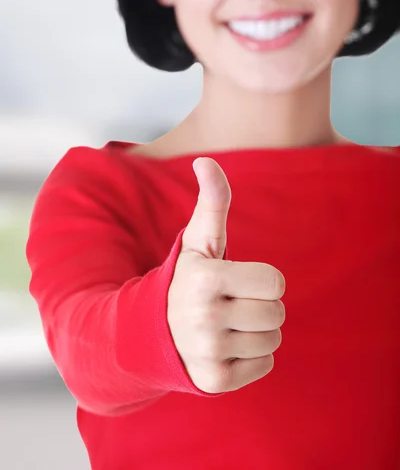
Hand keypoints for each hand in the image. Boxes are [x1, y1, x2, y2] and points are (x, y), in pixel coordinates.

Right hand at [167, 157, 285, 393]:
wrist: (150, 330)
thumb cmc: (184, 278)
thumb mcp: (197, 240)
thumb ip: (211, 201)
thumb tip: (206, 160)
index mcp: (205, 279)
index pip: (276, 283)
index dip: (262, 279)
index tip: (237, 280)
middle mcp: (205, 318)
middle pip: (277, 313)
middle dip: (260, 304)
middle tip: (231, 303)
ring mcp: (209, 353)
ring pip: (273, 339)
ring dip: (256, 330)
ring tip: (226, 324)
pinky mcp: (214, 381)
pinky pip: (264, 364)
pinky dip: (250, 356)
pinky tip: (224, 346)